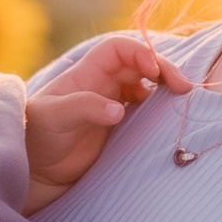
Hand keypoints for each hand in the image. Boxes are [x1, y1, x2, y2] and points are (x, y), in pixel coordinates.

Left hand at [23, 31, 189, 202]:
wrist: (39, 171)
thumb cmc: (39, 137)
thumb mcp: (54, 118)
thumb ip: (83, 108)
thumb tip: (118, 110)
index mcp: (87, 74)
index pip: (118, 49)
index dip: (139, 52)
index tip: (153, 72)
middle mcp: (103, 85)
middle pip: (140, 65)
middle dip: (163, 70)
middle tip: (183, 88)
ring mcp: (114, 105)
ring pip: (147, 87)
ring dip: (166, 90)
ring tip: (182, 102)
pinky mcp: (121, 128)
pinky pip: (146, 112)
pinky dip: (161, 111)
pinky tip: (170, 119)